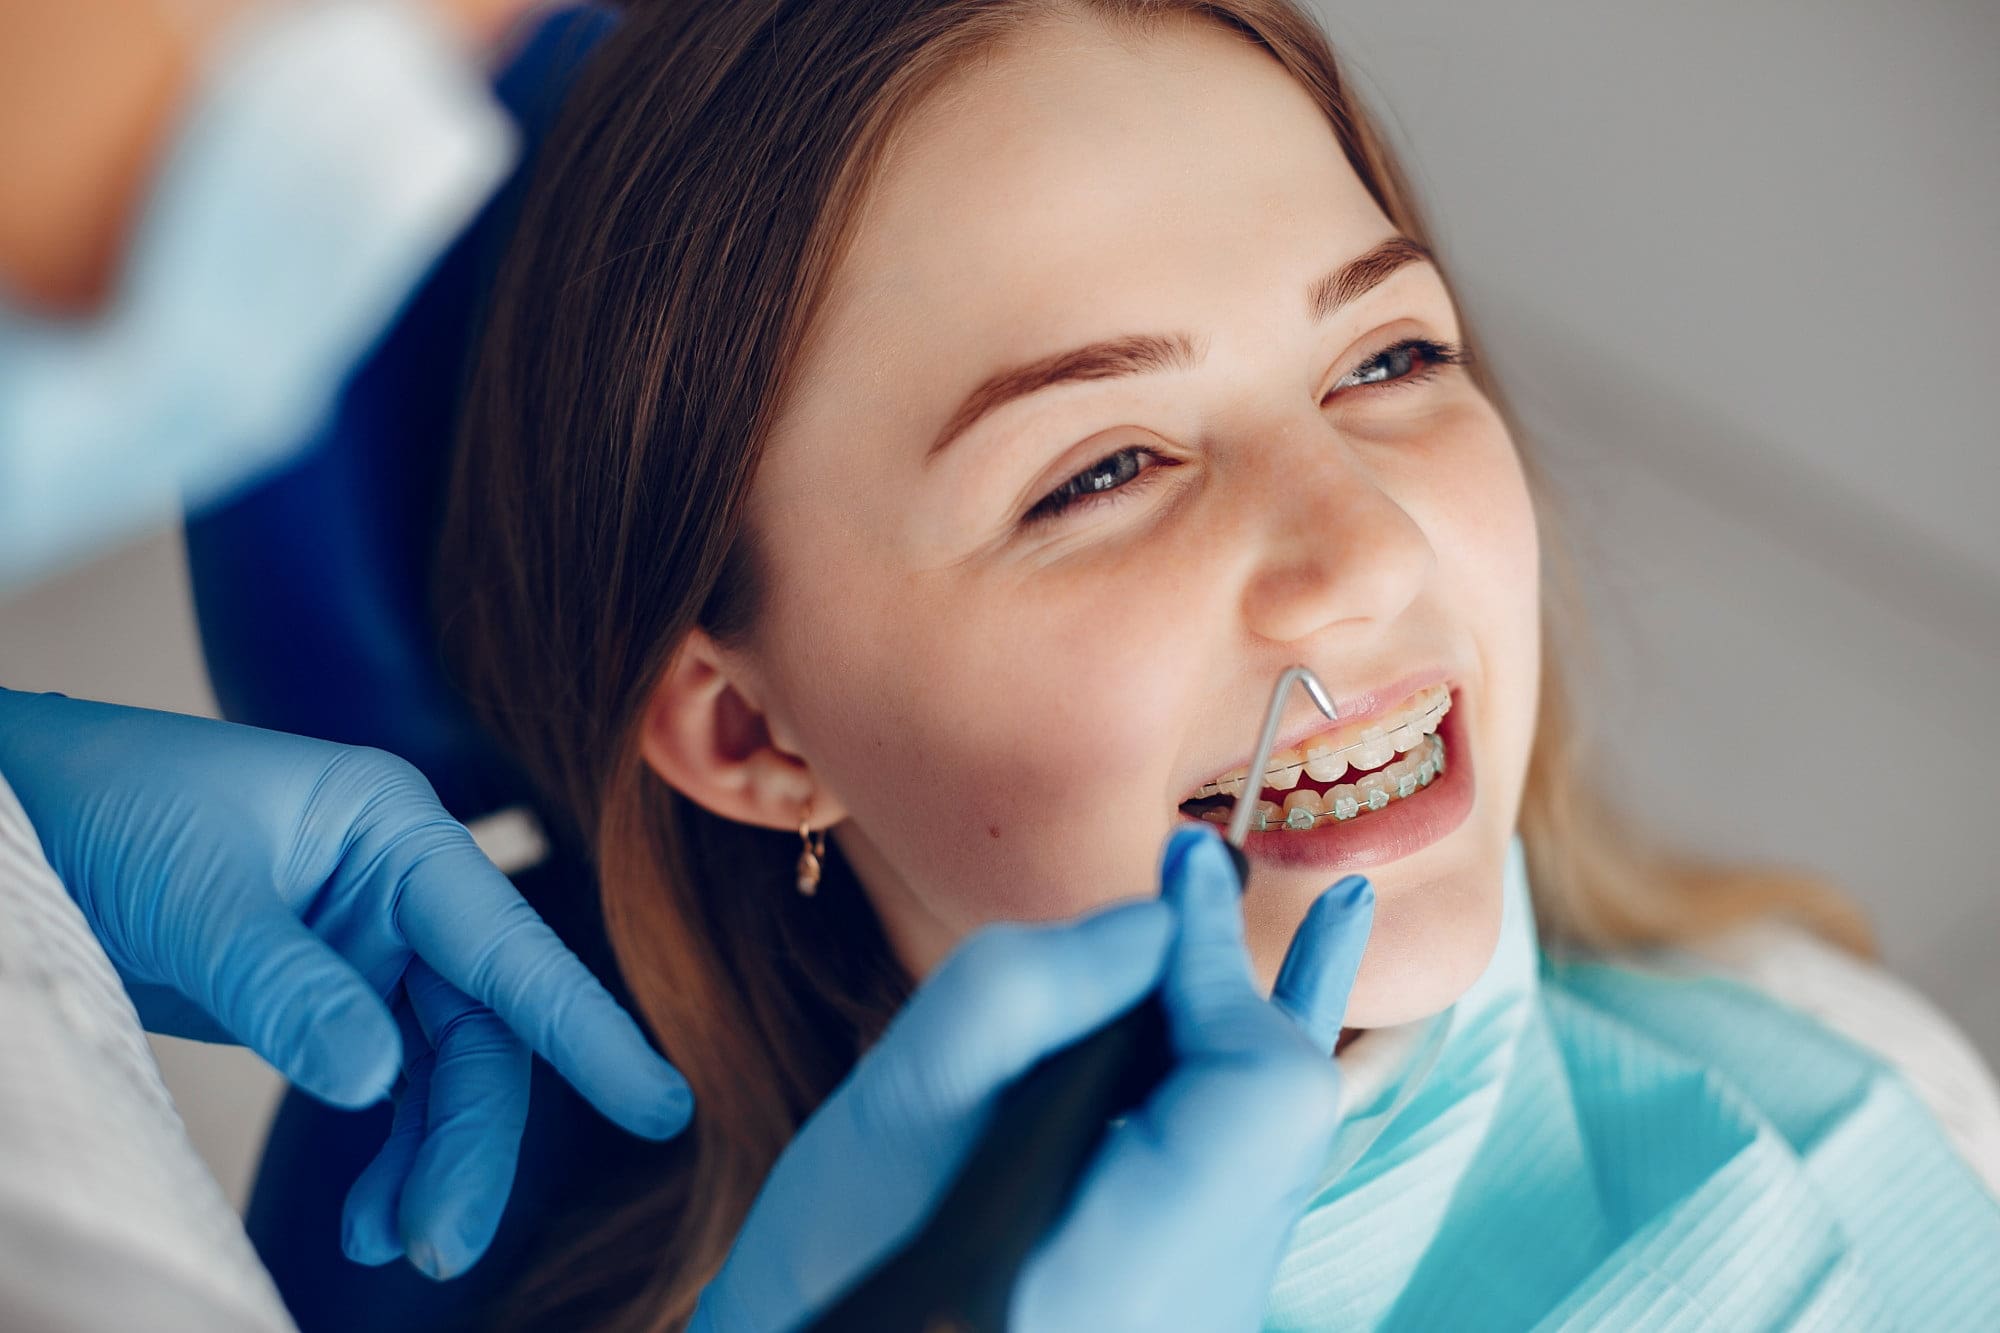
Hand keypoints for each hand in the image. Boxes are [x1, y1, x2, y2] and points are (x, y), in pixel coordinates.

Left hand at [0, 689, 692, 1278]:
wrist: (18, 815)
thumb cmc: (103, 813)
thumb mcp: (196, 902)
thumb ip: (290, 990)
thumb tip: (375, 1082)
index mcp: (393, 831)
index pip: (507, 945)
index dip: (587, 1030)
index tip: (655, 1108)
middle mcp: (399, 887)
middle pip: (480, 1029)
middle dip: (469, 1139)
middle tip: (441, 1242)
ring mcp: (365, 943)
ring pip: (440, 1067)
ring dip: (427, 1158)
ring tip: (395, 1242)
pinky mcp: (324, 993)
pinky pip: (386, 1081)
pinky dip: (384, 1148)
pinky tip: (369, 1209)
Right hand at [689, 823, 1373, 1332]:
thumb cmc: (832, 1265)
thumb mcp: (897, 1110)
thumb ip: (1026, 992)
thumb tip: (1153, 925)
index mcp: (1133, 1267)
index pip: (1254, 1084)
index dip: (1221, 958)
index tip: (1184, 863)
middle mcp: (1198, 1307)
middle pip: (1282, 1117)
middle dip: (1246, 981)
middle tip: (1213, 867)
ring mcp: (1199, 1317)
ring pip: (1272, 1146)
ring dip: (1261, 1020)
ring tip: (1332, 912)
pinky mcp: (1180, 1309)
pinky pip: (1243, 1175)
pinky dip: (1237, 1078)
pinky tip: (1262, 1010)